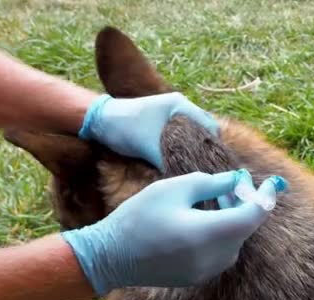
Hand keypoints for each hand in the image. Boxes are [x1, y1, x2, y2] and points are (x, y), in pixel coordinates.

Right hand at [61, 170, 282, 295]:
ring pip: (234, 239)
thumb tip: (238, 179)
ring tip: (218, 197)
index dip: (265, 197)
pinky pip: (222, 251)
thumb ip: (212, 182)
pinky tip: (206, 217)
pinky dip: (222, 232)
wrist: (111, 256)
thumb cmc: (140, 216)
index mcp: (211, 233)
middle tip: (235, 181)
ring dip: (233, 217)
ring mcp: (208, 270)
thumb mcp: (175, 188)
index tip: (272, 182)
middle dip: (245, 202)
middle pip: (245, 227)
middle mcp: (215, 257)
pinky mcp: (199, 276)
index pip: (254, 216)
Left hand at [78, 92, 217, 170]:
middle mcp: (180, 105)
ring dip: (194, 147)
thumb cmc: (124, 129)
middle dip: (206, 148)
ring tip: (197, 166)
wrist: (99, 120)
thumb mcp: (149, 148)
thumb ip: (168, 163)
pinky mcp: (163, 119)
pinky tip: (183, 160)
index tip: (214, 165)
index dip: (213, 147)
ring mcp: (171, 111)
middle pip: (204, 129)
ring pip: (193, 132)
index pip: (209, 126)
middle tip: (207, 168)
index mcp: (180, 105)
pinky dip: (184, 145)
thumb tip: (186, 180)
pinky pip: (182, 133)